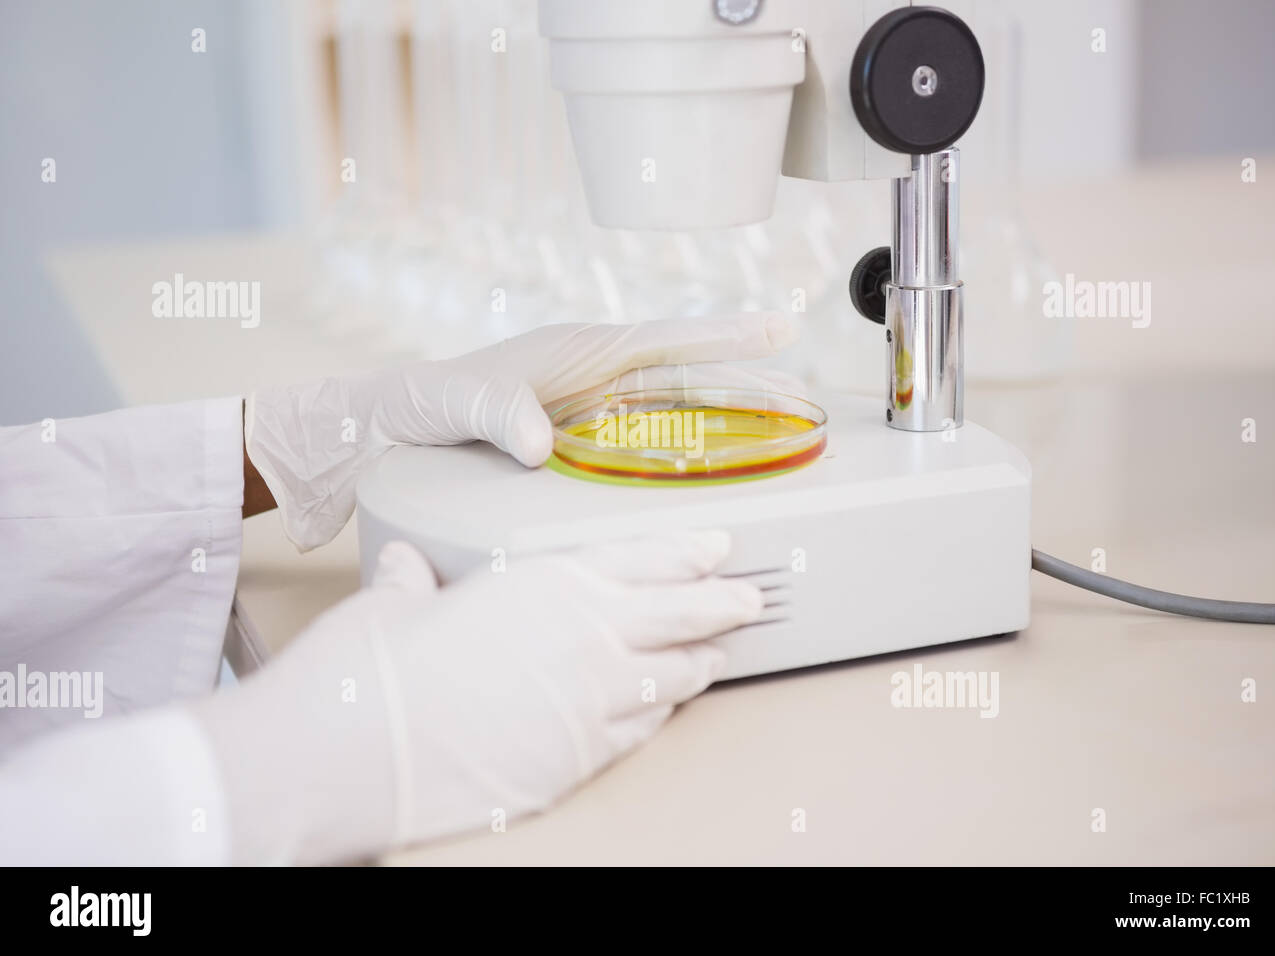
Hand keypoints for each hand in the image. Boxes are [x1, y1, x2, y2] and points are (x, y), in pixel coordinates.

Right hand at [193, 532, 760, 863]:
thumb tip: (404, 567)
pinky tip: (667, 710)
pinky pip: (638, 733)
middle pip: (675, 614)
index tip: (716, 548)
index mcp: (544, 585)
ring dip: (700, 662)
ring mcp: (587, 706)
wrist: (348, 759)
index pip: (636, 558)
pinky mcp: (576, 763)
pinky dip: (659, 716)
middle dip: (718, 604)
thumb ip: (411, 583)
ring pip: (669, 678)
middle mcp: (581, 640)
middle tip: (749, 598)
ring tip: (720, 654)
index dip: (684, 552)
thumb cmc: (367, 672)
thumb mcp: (388, 606)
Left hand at [245, 312, 800, 549]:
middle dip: (742, 370)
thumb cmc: (425, 403)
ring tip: (777, 420)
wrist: (392, 423)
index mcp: (578, 351)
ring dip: (721, 406)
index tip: (778, 328)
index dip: (723, 334)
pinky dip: (685, 438)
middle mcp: (593, 370)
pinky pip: (647, 431)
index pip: (665, 338)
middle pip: (685, 367)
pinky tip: (709, 462)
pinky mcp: (581, 429)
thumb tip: (540, 446)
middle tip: (802, 382)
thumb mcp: (458, 405)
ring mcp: (591, 400)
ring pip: (673, 399)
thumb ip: (499, 415)